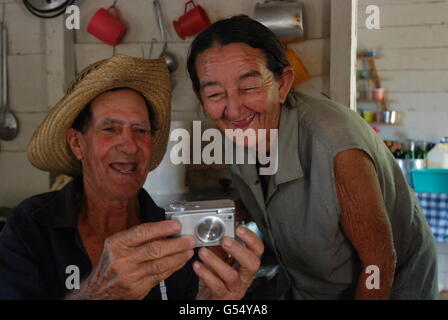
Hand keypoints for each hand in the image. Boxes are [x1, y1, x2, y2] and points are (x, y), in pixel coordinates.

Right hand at [66, 220, 195, 299]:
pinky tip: (180, 261)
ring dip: (178, 256)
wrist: (98, 291)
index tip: (176, 225)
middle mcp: (122, 259)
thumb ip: (137, 237)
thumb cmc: (111, 264)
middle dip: (176, 243)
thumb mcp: (117, 246)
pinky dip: (173, 267)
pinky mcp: (138, 288)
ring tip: (189, 250)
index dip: (162, 228)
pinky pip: (160, 276)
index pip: (142, 232)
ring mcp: (130, 275)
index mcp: (117, 244)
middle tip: (189, 239)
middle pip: (155, 249)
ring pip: (160, 264)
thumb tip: (164, 228)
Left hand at [194, 226, 263, 299]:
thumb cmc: (216, 278)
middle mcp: (244, 276)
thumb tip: (216, 232)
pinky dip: (205, 274)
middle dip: (238, 249)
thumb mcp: (220, 259)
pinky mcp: (222, 296)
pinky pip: (216, 285)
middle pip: (251, 263)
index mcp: (246, 264)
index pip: (257, 250)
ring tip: (203, 252)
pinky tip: (197, 265)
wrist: (208, 298)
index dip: (251, 239)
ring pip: (231, 275)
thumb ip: (220, 247)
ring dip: (215, 261)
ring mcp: (235, 287)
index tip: (240, 229)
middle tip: (225, 240)